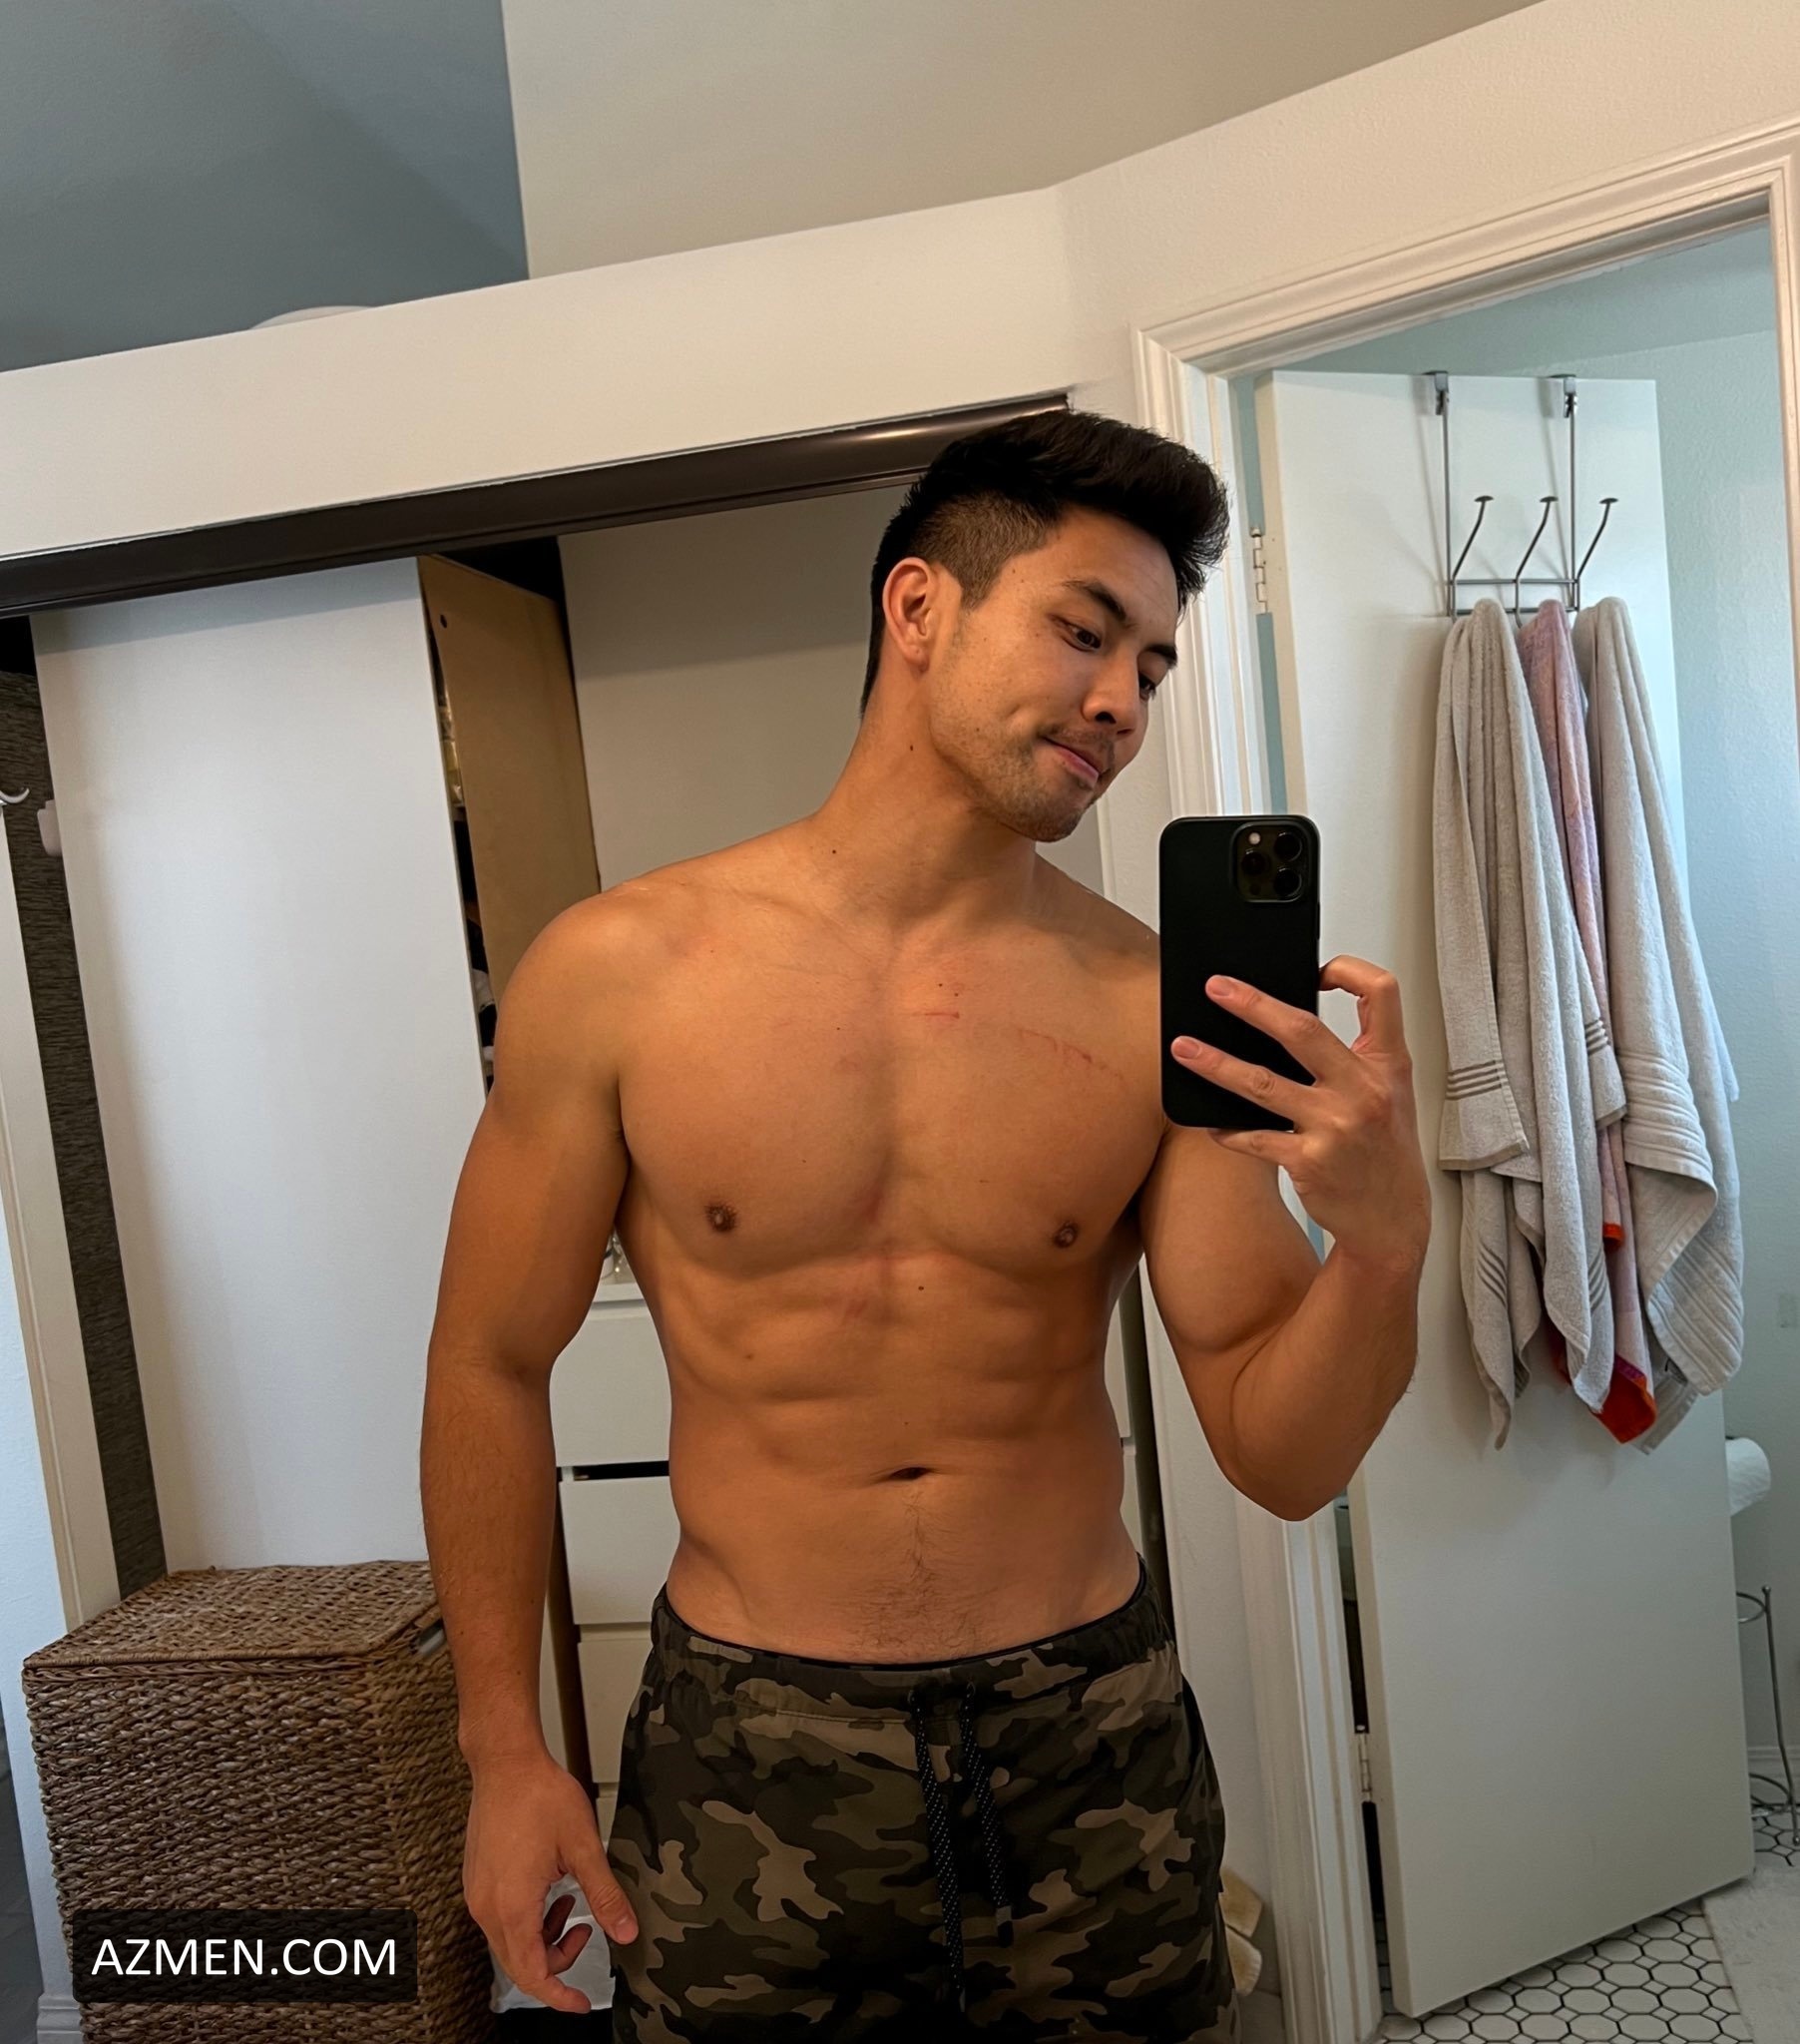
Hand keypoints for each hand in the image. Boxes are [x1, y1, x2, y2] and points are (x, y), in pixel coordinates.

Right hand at [462, 1748, 637, 2014]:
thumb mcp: (584, 1847)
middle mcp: (487, 1906)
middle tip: (585, 1935)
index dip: (558, 1995)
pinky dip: (528, 1920)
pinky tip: (550, 1891)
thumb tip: (625, 1931)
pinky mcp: (477, 1880)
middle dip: (556, 1961)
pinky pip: (500, 1919)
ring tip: (570, 1906)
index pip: (532, 1974)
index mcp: (512, 1906)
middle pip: (519, 1963)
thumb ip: (605, 1895)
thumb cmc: (538, 1795)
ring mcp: (477, 1894)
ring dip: (543, 1938)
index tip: (580, 2003)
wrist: (506, 1762)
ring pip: (510, 1942)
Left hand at [1170, 955, 1430, 1272]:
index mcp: (1389, 1065)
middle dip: (1252, 1005)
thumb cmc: (1387, 1154)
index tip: (1316, 968)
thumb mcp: (1391, 1094)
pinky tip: (1209, 1121)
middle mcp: (1364, 1090)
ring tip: (1184, 1049)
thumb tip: (1290, 1022)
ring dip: (1216, 1064)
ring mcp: (1336, 1126)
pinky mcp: (1309, 1162)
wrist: (1394, 1221)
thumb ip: (1356, 1057)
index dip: (1348, 970)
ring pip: (1262, 1083)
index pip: (1381, 993)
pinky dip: (1227, 1129)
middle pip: (1302, 1030)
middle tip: (1216, 989)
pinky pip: (1254, 1137)